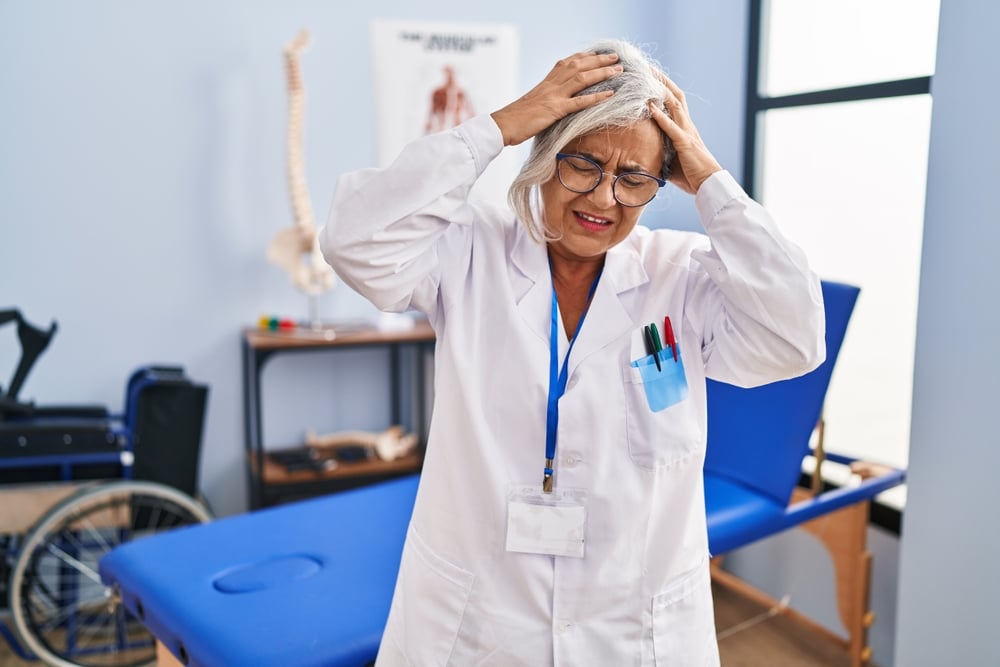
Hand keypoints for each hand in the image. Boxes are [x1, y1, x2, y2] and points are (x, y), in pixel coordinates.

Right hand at [490, 51, 621, 146]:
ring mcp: (553, 96)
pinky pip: (579, 102)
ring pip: (582, 78)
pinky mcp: (554, 110)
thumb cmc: (516, 118)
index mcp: (546, 81)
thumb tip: (556, 103)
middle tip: (615, 58)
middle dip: (599, 60)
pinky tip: (610, 94)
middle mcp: (551, 84)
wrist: (502, 125)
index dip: (584, 56)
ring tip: (618, 71)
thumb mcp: (533, 103)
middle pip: (579, 65)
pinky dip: (596, 97)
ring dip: (602, 73)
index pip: (568, 62)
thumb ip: (546, 99)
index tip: (597, 53)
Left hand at [647, 72, 722, 194]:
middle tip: (647, 67)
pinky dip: (660, 116)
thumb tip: (643, 152)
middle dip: (661, 80)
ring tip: (647, 78)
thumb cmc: (691, 174)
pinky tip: (650, 107)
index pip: (674, 102)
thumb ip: (660, 151)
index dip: (663, 88)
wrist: (708, 184)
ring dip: (660, 90)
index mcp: (684, 127)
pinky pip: (671, 127)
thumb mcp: (671, 159)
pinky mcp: (685, 143)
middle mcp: (687, 125)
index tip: (650, 76)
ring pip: (674, 105)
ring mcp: (687, 132)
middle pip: (675, 96)